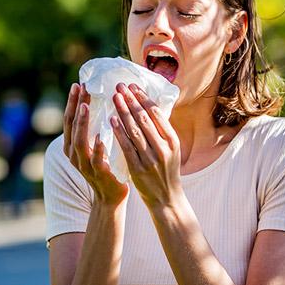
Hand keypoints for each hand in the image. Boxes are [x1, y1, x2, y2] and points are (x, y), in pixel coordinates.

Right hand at [62, 83, 128, 206]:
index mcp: (72, 145)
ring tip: (86, 105)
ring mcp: (84, 165)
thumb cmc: (105, 165)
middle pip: (72, 126)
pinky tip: (101, 137)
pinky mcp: (98, 174)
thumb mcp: (95, 145)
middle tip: (81, 87)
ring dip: (82, 122)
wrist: (110, 196)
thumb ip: (94, 128)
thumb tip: (100, 102)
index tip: (78, 84)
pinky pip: (96, 160)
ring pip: (80, 141)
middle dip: (76, 106)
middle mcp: (74, 154)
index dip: (72, 102)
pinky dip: (98, 148)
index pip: (69, 119)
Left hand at [111, 82, 182, 208]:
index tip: (133, 86)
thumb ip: (161, 131)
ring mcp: (151, 159)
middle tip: (120, 86)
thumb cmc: (166, 171)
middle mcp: (164, 148)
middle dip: (131, 100)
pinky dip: (119, 132)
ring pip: (135, 130)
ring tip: (115, 97)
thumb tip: (148, 107)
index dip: (144, 98)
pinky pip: (127, 146)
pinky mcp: (138, 169)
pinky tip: (112, 120)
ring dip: (123, 112)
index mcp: (173, 140)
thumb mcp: (171, 149)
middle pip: (145, 119)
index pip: (157, 114)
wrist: (167, 199)